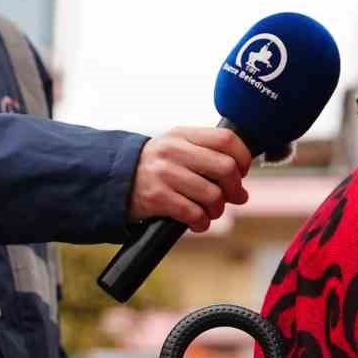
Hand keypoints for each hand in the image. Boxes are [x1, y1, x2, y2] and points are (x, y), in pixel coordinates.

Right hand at [128, 127, 250, 230]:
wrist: (114, 178)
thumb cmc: (154, 166)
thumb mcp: (176, 147)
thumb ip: (206, 155)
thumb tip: (240, 182)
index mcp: (183, 134)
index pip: (226, 139)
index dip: (243, 157)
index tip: (242, 171)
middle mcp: (174, 150)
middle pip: (225, 168)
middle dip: (235, 188)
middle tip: (233, 197)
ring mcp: (165, 173)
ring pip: (212, 195)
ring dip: (217, 209)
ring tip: (211, 211)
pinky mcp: (157, 197)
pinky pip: (193, 213)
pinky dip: (201, 222)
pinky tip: (197, 222)